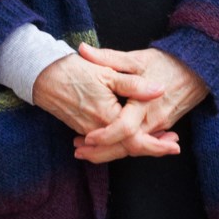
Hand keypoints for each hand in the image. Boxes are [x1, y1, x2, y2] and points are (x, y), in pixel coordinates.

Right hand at [32, 53, 179, 157]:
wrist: (43, 74)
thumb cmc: (75, 70)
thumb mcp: (107, 72)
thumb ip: (134, 84)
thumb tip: (159, 90)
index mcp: (108, 116)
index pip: (136, 141)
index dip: (157, 146)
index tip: (174, 147)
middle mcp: (98, 130)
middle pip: (129, 149)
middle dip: (152, 148)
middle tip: (172, 145)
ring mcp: (89, 131)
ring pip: (117, 147)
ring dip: (138, 146)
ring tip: (159, 141)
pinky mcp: (83, 129)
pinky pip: (106, 142)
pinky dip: (122, 142)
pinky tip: (134, 135)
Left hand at [72, 45, 208, 163]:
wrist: (198, 70)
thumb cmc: (166, 62)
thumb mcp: (137, 58)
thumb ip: (109, 57)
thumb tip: (82, 50)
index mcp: (145, 103)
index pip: (125, 128)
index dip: (106, 136)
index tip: (87, 138)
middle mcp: (153, 120)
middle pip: (127, 146)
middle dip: (103, 153)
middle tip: (78, 151)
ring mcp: (159, 126)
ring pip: (134, 148)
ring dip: (111, 152)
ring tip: (87, 151)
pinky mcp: (162, 127)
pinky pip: (142, 143)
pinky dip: (125, 148)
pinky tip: (109, 148)